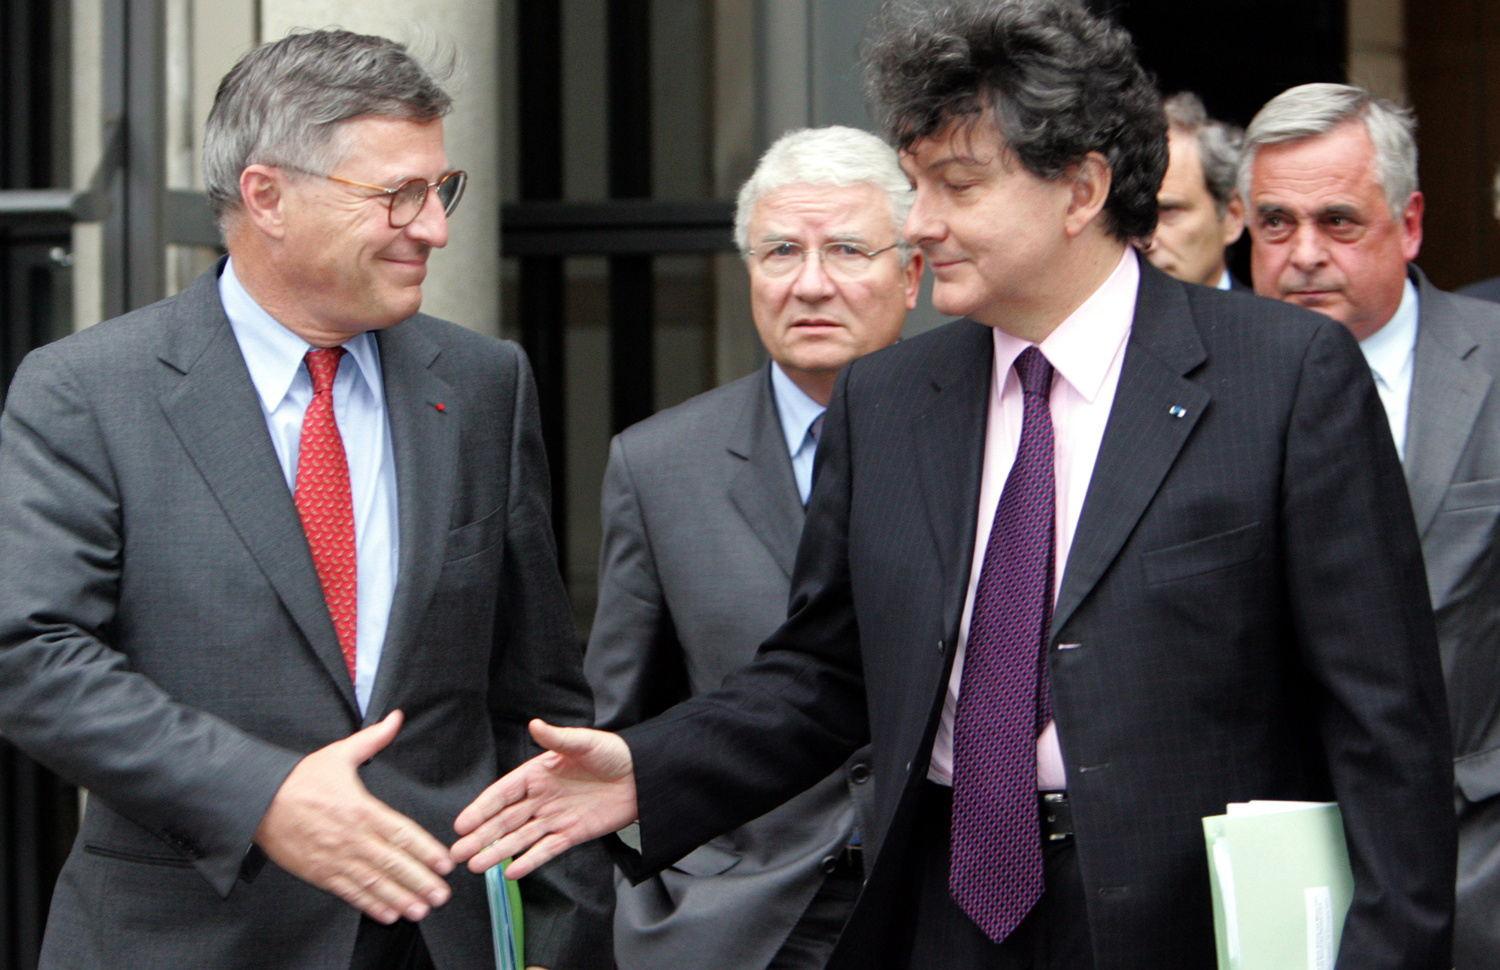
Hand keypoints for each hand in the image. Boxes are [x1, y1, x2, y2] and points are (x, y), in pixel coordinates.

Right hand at [254, 710, 453, 923]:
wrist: (257, 801)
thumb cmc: (299, 778)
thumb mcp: (339, 753)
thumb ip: (373, 739)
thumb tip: (396, 718)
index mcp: (361, 808)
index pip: (401, 833)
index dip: (425, 850)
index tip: (444, 861)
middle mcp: (351, 837)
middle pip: (392, 863)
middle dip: (420, 880)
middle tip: (442, 894)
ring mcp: (334, 858)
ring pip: (373, 882)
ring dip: (400, 897)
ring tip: (422, 909)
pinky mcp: (319, 873)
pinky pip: (349, 892)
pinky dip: (369, 904)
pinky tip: (388, 913)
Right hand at [451, 719, 637, 877]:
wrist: (643, 777)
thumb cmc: (613, 754)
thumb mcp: (585, 743)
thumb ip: (558, 738)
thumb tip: (535, 724)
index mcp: (538, 774)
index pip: (503, 793)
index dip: (482, 808)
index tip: (462, 823)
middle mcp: (541, 798)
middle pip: (505, 820)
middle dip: (480, 836)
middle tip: (456, 853)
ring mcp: (555, 818)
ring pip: (520, 838)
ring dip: (497, 851)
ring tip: (475, 866)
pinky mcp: (571, 835)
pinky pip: (546, 850)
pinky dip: (529, 861)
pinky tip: (511, 871)